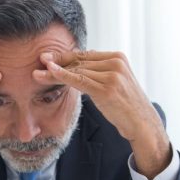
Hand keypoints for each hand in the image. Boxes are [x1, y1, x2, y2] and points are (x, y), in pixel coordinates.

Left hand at [33, 50, 171, 178]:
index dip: (65, 56)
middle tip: (38, 62)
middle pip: (79, 61)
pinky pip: (79, 80)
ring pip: (77, 70)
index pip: (85, 55)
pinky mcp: (107, 89)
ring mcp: (112, 75)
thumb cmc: (127, 106)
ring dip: (54, 72)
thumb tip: (77, 66)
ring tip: (37, 74)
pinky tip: (50, 73)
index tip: (48, 58)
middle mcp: (115, 63)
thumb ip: (99, 72)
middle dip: (57, 63)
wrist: (143, 124)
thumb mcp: (115, 83)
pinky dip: (62, 76)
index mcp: (118, 57)